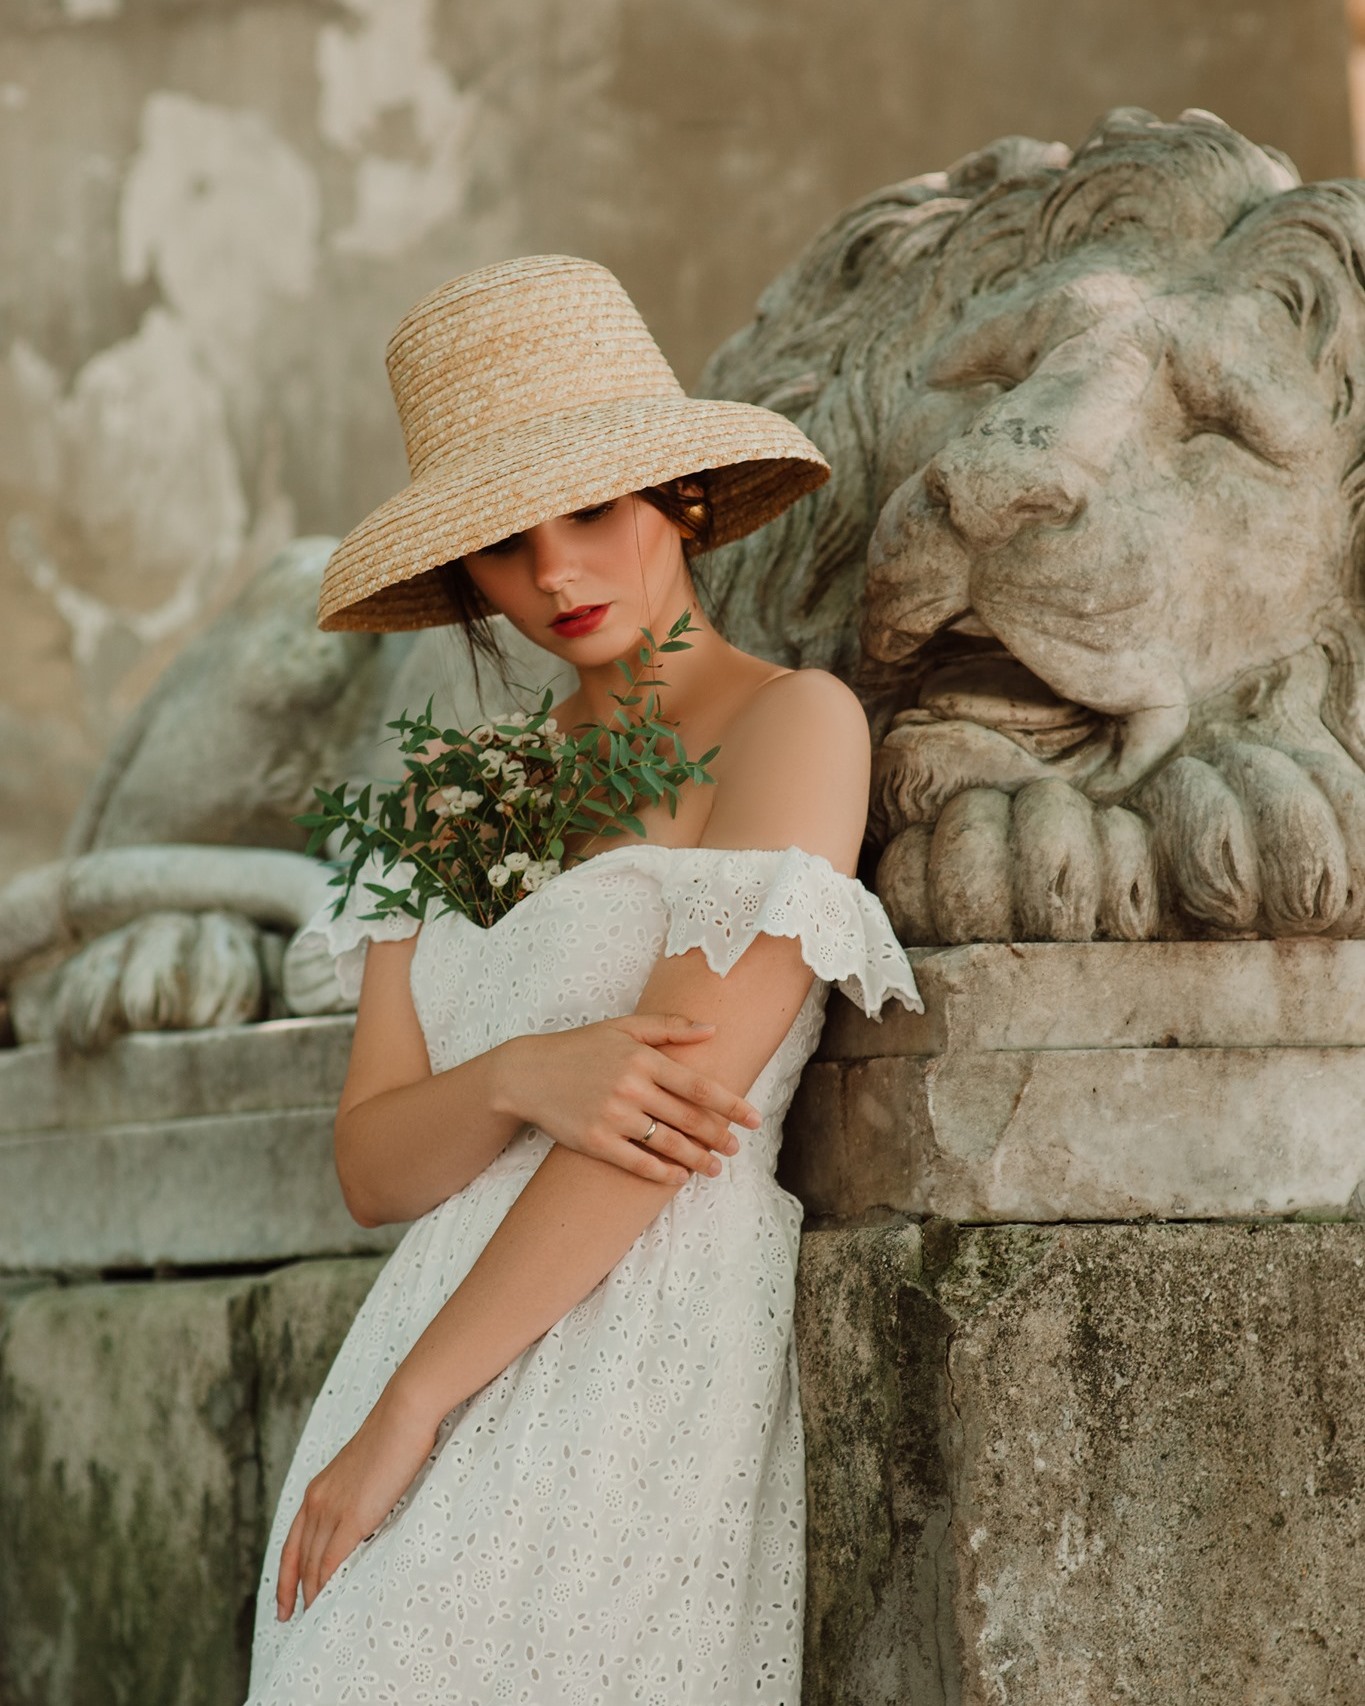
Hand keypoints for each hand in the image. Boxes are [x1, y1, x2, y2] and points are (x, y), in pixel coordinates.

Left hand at [275, 1383, 437, 1621]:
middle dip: (294, 1593)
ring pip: (313, 1566)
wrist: (403, 1414)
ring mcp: (332, 1510)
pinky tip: (328, 1605)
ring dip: (312, 1595)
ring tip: (314, 1621)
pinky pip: (332, 1563)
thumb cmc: (394, 1435)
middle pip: (300, 1560)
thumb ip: (357, 1493)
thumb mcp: (365, 1469)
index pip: (292, 1543)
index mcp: (317, 1489)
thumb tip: (365, 1511)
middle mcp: (316, 1501)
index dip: (285, 1577)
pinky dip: (327, 1587)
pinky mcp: (352, 1517)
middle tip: (293, 1621)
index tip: (284, 1602)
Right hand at [499, 1013, 761, 1183]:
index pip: (697, 1086)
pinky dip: (662, 1173)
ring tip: (714, 1167)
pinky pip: (637, 1162)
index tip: (753, 1118)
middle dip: (718, 1136)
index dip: (730, 1104)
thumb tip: (713, 1029)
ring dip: (696, 1159)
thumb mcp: (623, 1027)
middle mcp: (630, 1086)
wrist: (527, 1074)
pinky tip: (678, 1177)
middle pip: (688, 1118)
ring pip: (667, 1143)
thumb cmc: (580, 1047)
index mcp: (642, 1058)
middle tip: (736, 1148)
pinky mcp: (594, 1140)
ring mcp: (612, 1116)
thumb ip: (670, 1026)